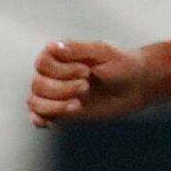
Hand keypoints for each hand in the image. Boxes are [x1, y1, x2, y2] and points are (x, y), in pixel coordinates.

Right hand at [28, 40, 157, 127]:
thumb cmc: (121, 65)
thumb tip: (52, 47)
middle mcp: (53, 73)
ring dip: (54, 106)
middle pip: (38, 84)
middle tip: (87, 87)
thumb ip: (77, 50)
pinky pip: (37, 116)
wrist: (136, 86)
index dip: (60, 71)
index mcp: (60, 55)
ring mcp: (55, 93)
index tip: (86, 72)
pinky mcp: (60, 111)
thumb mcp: (103, 52)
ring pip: (35, 101)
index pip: (42, 64)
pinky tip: (50, 123)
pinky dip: (39, 119)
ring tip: (77, 105)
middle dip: (62, 89)